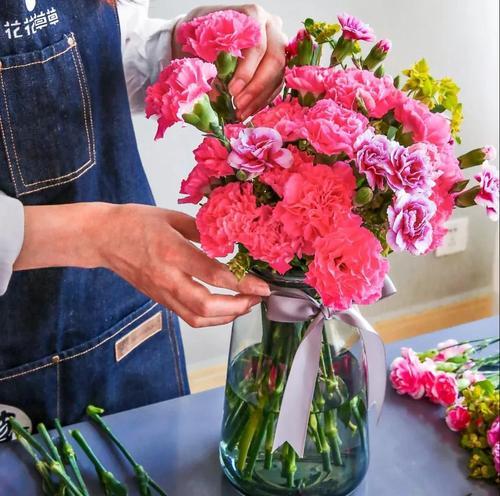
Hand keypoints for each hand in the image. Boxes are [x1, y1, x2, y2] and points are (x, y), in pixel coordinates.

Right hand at [98, 204, 269, 327]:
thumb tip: (230, 240)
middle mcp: (168, 278)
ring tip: (246, 305)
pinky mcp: (160, 300)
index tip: (263, 286)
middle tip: (257, 298)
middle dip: (238, 306)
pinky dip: (211, 319)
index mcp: (173, 252)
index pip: (214, 275)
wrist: (102, 238)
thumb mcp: (172, 217)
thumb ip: (202, 230)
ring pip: (197, 318)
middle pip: (206, 306)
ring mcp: (163, 293)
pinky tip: (224, 310)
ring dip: (227, 317)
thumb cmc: (135, 222)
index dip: (243, 284)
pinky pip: (188, 317)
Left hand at [173, 4, 286, 119]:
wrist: (200, 34)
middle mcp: (271, 28)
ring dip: (258, 99)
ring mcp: (277, 47)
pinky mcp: (276, 65)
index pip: (258, 45)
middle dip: (256, 88)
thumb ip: (212, 65)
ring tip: (239, 113)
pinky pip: (276, 86)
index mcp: (253, 16)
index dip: (247, 71)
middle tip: (237, 105)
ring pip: (277, 76)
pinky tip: (246, 111)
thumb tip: (219, 97)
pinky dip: (261, 101)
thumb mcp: (200, 45)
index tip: (232, 91)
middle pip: (275, 61)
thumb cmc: (199, 35)